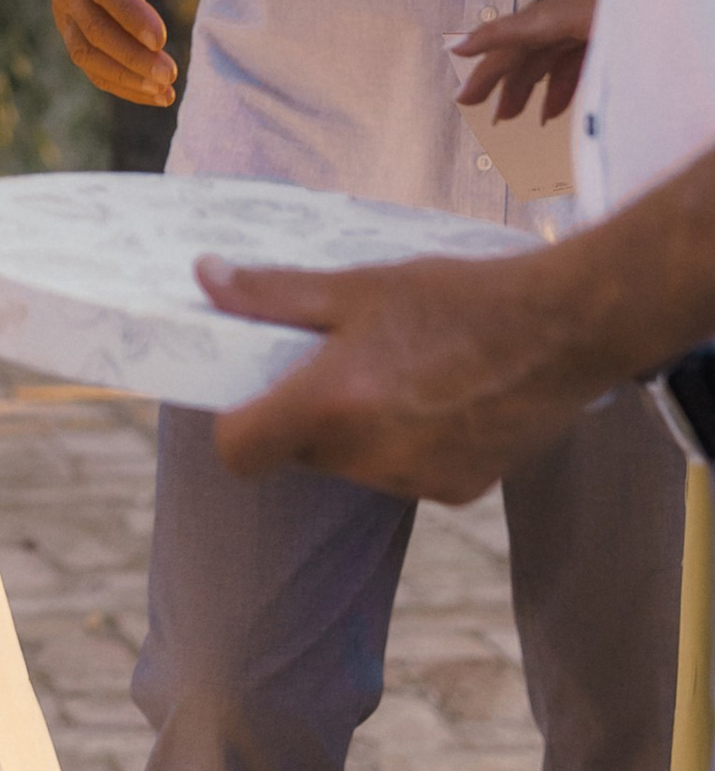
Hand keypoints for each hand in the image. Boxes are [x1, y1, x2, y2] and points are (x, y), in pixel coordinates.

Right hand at [49, 0, 175, 108]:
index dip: (131, 17)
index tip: (161, 40)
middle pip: (94, 29)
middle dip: (133, 57)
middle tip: (171, 75)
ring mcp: (63, 11)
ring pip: (85, 53)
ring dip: (126, 78)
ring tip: (166, 92)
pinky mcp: (69, 32)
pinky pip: (91, 67)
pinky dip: (122, 85)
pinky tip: (157, 95)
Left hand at [196, 247, 605, 503]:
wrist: (562, 330)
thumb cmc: (456, 298)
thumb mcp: (357, 285)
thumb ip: (275, 293)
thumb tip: (206, 278)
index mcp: (330, 404)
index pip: (241, 452)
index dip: (234, 424)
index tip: (250, 392)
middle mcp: (367, 457)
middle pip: (299, 454)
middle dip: (302, 415)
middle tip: (333, 360)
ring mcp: (414, 481)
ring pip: (351, 465)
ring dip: (355, 430)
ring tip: (396, 372)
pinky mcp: (457, 492)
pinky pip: (403, 473)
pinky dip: (404, 444)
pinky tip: (439, 397)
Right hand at [450, 0, 597, 131]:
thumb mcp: (590, 17)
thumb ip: (530, 31)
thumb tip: (470, 45)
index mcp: (559, 10)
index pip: (513, 31)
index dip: (484, 42)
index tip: (456, 53)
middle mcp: (564, 15)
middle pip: (523, 49)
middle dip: (494, 77)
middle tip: (466, 102)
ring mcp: (581, 23)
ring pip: (544, 59)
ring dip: (523, 88)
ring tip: (505, 117)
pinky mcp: (599, 32)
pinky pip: (571, 63)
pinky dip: (558, 88)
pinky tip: (550, 112)